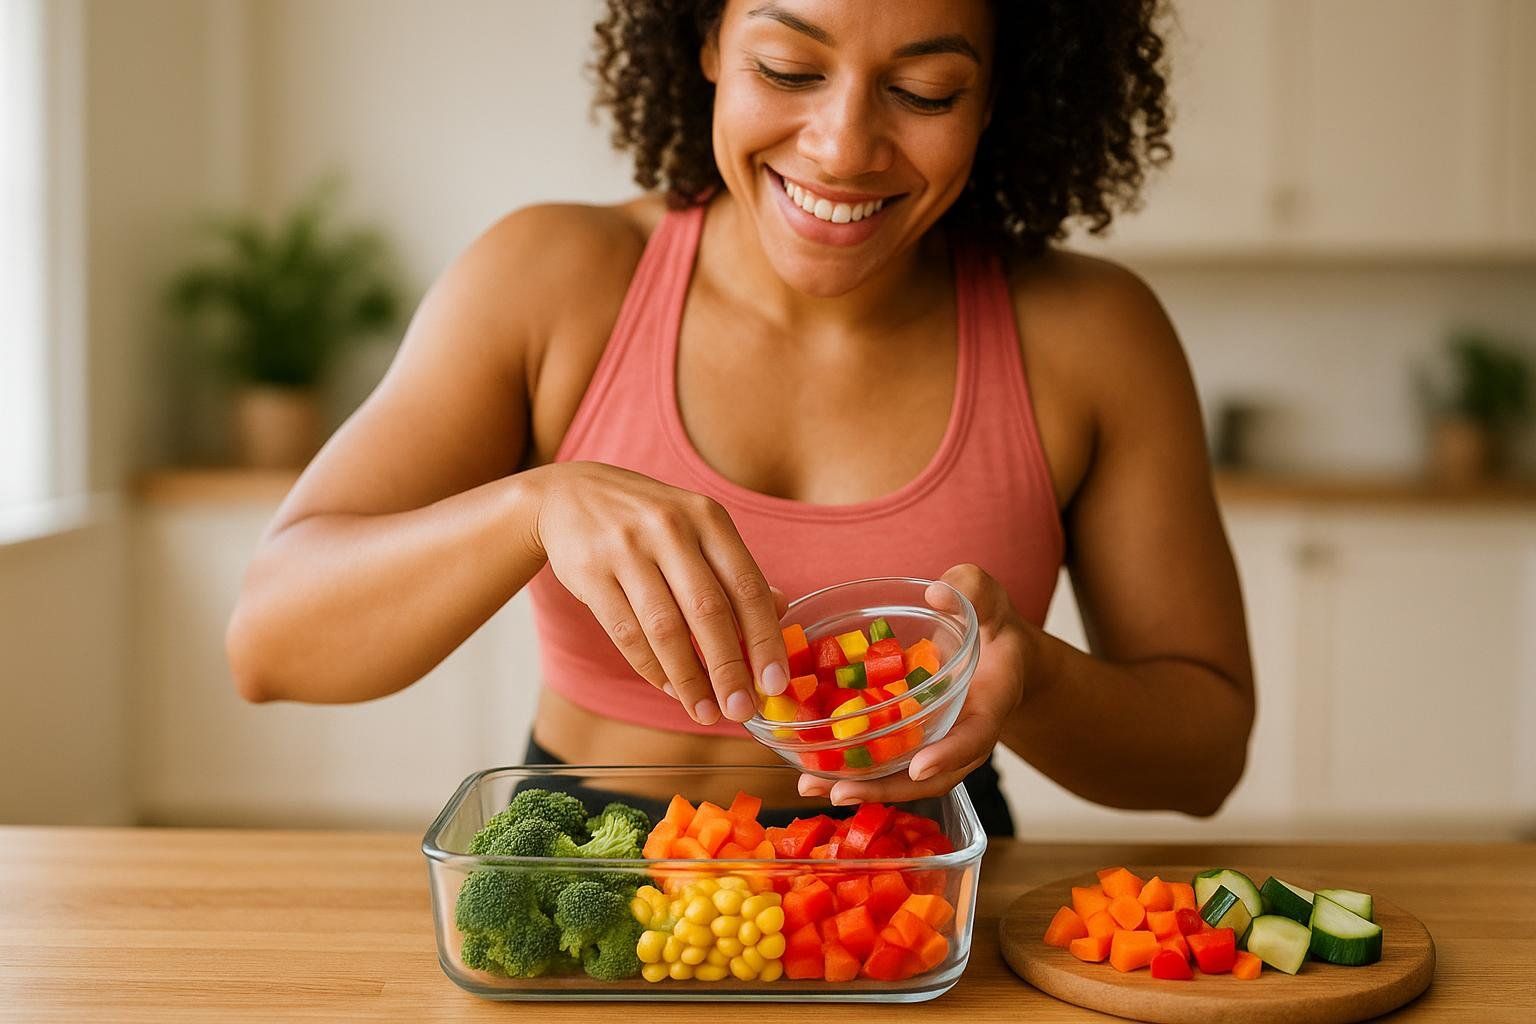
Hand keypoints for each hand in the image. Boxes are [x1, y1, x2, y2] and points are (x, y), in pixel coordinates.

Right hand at [531, 461, 789, 724]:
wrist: (570, 494)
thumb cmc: (649, 521)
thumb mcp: (697, 527)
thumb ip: (734, 570)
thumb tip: (779, 612)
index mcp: (707, 517)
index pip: (746, 586)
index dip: (765, 639)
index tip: (775, 682)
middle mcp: (670, 528)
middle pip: (708, 610)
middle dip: (729, 668)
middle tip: (741, 710)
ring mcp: (626, 548)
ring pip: (664, 628)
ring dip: (689, 679)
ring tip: (706, 712)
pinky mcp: (590, 572)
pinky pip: (626, 633)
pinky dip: (652, 668)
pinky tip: (671, 688)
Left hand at [797, 563, 1029, 804]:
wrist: (997, 654)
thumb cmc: (992, 625)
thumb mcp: (988, 600)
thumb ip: (971, 590)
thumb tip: (937, 592)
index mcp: (988, 704)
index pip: (974, 737)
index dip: (949, 754)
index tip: (919, 766)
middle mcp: (961, 734)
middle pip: (929, 775)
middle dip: (886, 788)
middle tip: (840, 792)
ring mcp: (935, 741)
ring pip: (902, 776)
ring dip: (860, 787)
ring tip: (812, 785)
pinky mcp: (911, 739)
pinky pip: (886, 761)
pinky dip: (853, 769)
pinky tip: (812, 768)